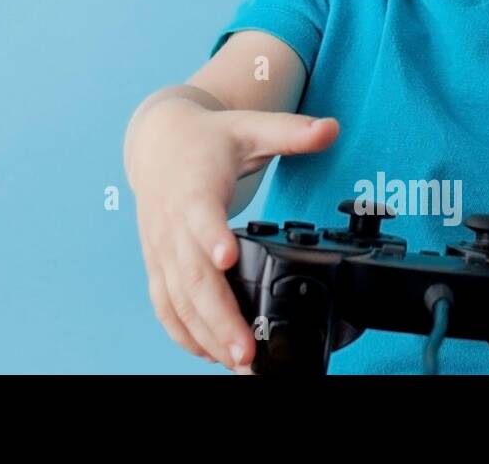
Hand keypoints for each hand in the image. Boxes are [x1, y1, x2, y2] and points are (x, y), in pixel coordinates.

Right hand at [128, 102, 339, 370]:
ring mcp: (161, 247)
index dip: (211, 237)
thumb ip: (290, 132)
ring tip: (238, 362)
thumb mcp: (249, 128)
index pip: (199, 214)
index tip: (226, 259)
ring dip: (204, 334)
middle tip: (246, 349)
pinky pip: (164, 304)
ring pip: (177, 298)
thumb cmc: (207, 139)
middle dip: (217, 316)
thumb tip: (331, 128)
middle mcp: (172, 222)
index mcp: (193, 186)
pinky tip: (208, 354)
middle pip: (189, 274)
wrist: (157, 141)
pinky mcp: (157, 263)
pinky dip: (182, 332)